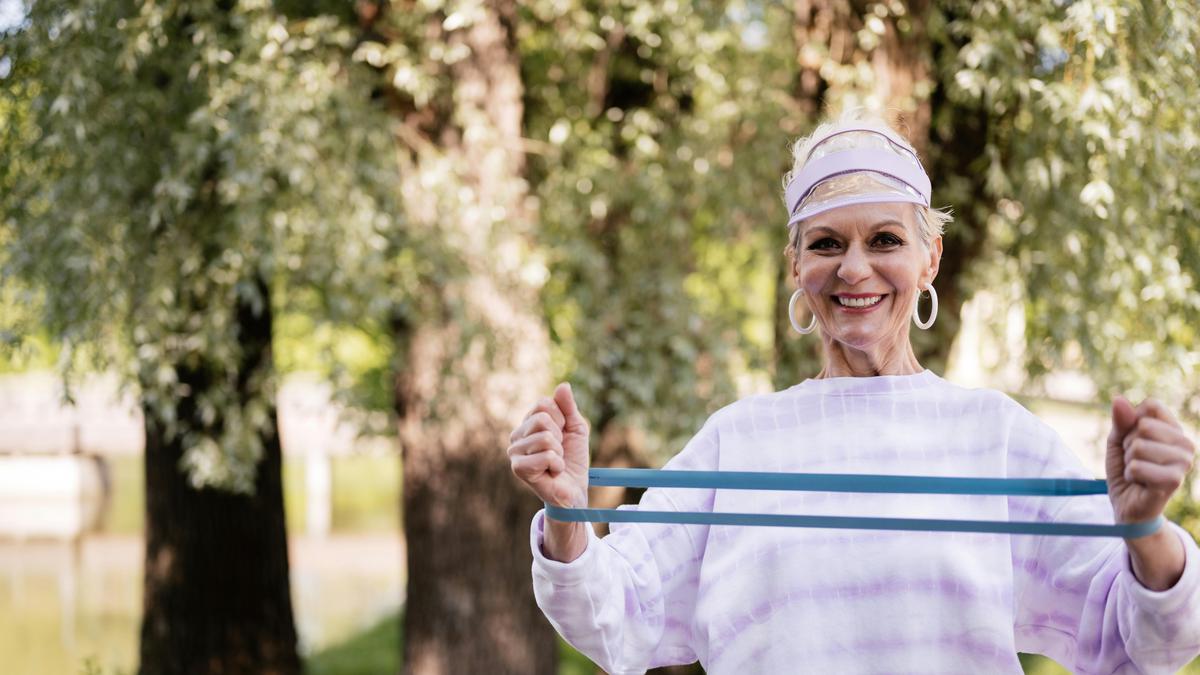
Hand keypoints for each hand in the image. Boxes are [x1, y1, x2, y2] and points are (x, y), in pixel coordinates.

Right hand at [507, 382, 590, 508]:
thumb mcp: (576, 427)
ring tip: (555, 462)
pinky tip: (552, 472)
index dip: (561, 418)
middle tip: (559, 450)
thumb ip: (568, 407)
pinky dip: (557, 464)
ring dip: (559, 452)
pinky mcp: (519, 468)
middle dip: (560, 435)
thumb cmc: (573, 458)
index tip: (562, 433)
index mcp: (528, 423)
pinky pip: (546, 455)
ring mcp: (515, 452)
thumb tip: (563, 385)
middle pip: (542, 418)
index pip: (543, 402)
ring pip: (545, 437)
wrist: (574, 487)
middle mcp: (517, 435)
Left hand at [1105, 395, 1195, 524]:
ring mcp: (1184, 462)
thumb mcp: (1118, 440)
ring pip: (1138, 446)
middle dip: (1128, 444)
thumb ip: (1121, 420)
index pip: (1152, 405)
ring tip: (1137, 472)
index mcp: (1175, 429)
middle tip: (1135, 460)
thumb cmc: (1126, 469)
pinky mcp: (1174, 480)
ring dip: (1128, 461)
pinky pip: (1136, 467)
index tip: (1134, 440)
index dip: (1132, 422)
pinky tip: (1140, 483)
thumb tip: (1119, 399)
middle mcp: (1186, 444)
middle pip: (1143, 425)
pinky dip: (1129, 475)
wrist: (1128, 504)